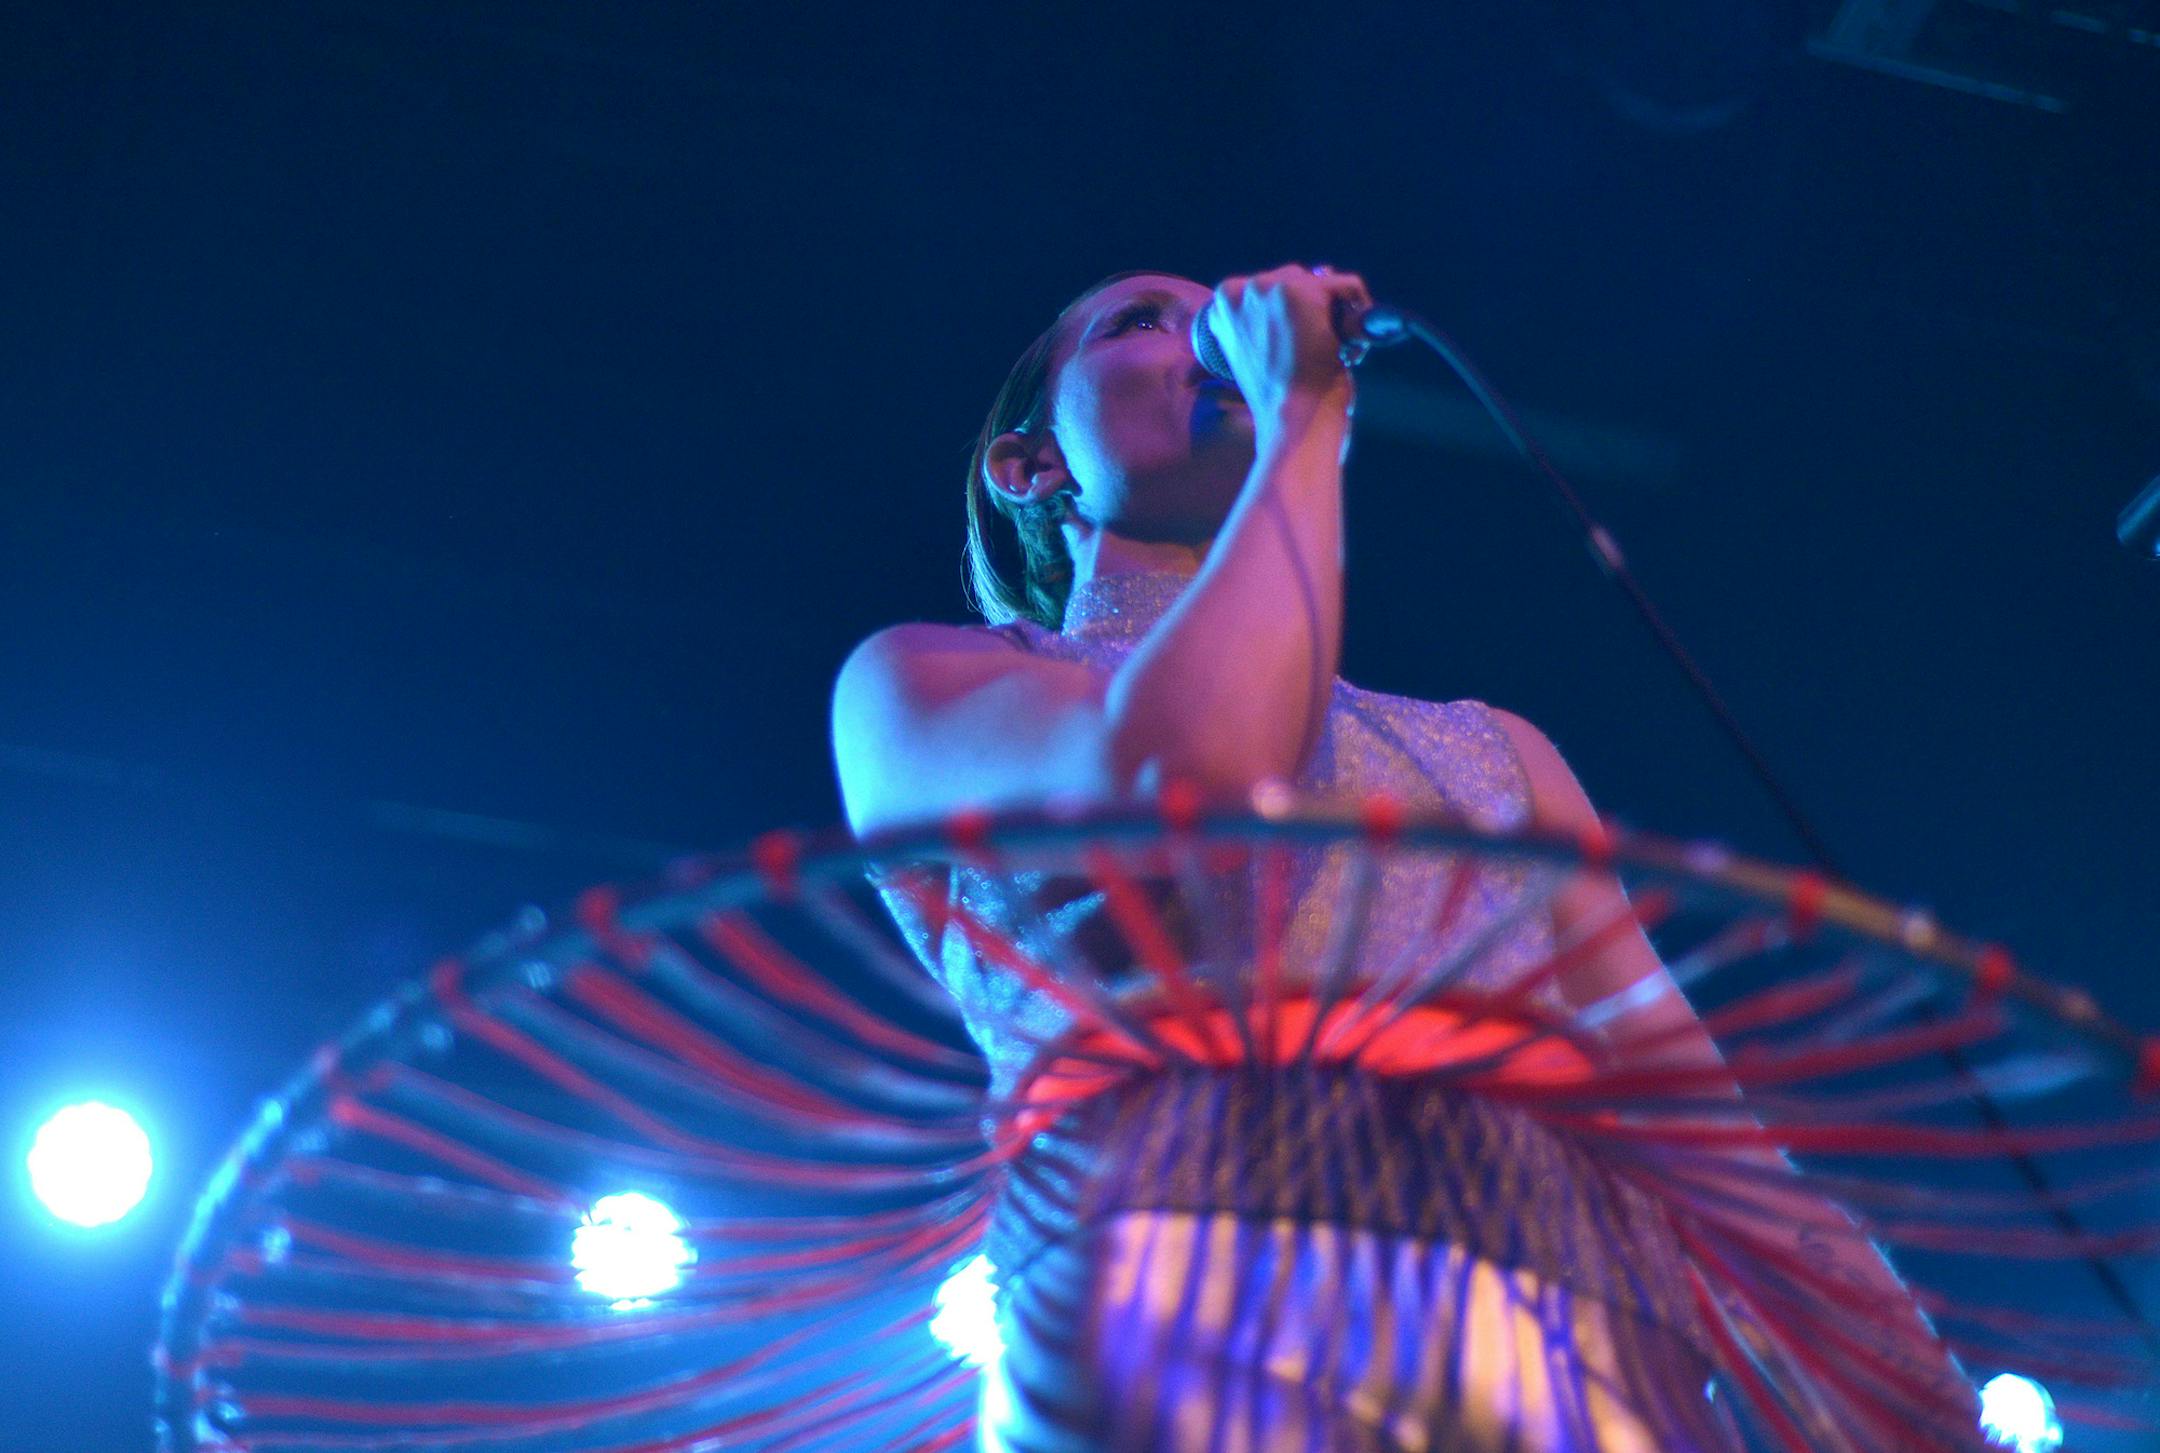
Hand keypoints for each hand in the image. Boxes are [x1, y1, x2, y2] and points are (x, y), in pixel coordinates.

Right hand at [1201, 263, 1371, 441]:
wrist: (1293, 422)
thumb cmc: (1281, 397)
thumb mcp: (1263, 350)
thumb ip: (1276, 315)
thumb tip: (1322, 271)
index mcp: (1223, 305)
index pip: (1271, 290)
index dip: (1292, 320)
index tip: (1294, 352)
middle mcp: (1242, 290)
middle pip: (1298, 281)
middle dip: (1316, 314)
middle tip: (1316, 357)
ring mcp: (1270, 287)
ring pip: (1323, 284)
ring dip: (1336, 317)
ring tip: (1331, 355)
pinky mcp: (1303, 291)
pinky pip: (1349, 286)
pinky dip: (1361, 312)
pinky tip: (1348, 347)